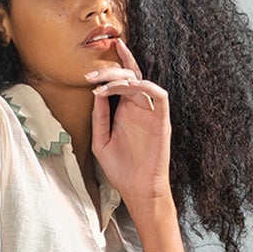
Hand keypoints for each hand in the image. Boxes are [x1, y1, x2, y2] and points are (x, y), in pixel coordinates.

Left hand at [87, 37, 170, 208]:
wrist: (138, 190)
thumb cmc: (121, 169)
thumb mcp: (101, 141)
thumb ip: (99, 117)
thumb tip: (96, 92)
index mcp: (124, 110)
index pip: (121, 80)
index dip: (111, 66)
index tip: (92, 62)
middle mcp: (138, 107)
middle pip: (128, 76)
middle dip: (109, 71)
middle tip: (90, 75)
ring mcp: (150, 113)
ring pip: (140, 81)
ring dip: (121, 78)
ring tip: (102, 84)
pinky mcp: (162, 120)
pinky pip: (158, 95)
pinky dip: (145, 86)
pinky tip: (129, 88)